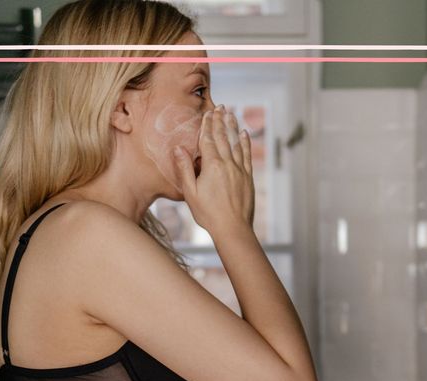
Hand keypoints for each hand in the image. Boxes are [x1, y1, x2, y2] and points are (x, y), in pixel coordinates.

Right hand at [173, 105, 254, 235]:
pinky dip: (245, 143)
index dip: (208, 125)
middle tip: (220, 107)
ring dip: (233, 127)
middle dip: (220, 121)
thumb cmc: (208, 213)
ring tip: (231, 114)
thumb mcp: (190, 193)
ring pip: (236, 143)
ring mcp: (239, 170)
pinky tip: (244, 134)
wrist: (233, 228)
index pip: (208, 140)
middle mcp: (227, 164)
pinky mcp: (247, 177)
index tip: (208, 113)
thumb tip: (178, 148)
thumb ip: (185, 169)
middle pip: (222, 137)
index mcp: (212, 166)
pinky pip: (247, 155)